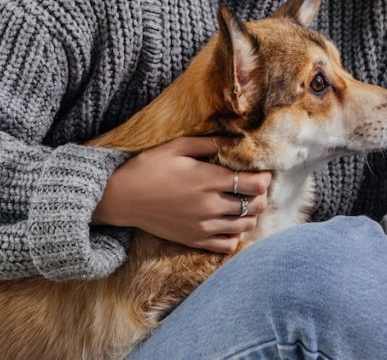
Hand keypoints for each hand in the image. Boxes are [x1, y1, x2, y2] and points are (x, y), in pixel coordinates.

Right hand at [92, 136, 271, 253]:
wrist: (121, 198)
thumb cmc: (148, 167)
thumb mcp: (177, 146)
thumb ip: (211, 143)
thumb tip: (240, 140)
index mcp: (208, 180)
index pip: (255, 185)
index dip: (265, 178)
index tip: (261, 172)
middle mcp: (210, 206)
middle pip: (255, 206)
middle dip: (261, 195)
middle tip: (254, 187)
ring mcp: (203, 227)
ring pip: (245, 225)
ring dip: (251, 214)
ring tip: (242, 203)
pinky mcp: (194, 240)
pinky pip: (227, 245)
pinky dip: (235, 234)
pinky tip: (228, 222)